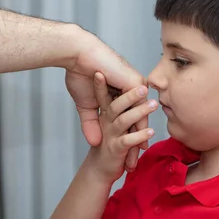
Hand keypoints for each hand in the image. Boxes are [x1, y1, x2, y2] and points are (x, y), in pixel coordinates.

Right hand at [65, 28, 147, 170]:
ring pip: (137, 120)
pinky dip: (139, 132)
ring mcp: (131, 89)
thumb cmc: (79, 73)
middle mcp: (128, 91)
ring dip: (138, 139)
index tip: (128, 155)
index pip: (126, 118)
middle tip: (133, 164)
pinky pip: (138, 113)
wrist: (77, 54)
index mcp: (118, 92)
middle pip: (135, 121)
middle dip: (134, 144)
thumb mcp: (86, 103)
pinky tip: (141, 146)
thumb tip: (93, 141)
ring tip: (139, 157)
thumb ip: (90, 121)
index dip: (128, 136)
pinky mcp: (131, 88)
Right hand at [84, 72, 157, 183]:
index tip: (110, 75)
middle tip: (144, 87)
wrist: (96, 171)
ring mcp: (110, 134)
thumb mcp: (104, 124)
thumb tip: (123, 95)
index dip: (105, 85)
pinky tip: (150, 132)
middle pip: (118, 105)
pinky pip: (128, 140)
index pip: (104, 96)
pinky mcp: (115, 147)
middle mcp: (106, 122)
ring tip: (153, 106)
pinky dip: (139, 135)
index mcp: (105, 113)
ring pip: (124, 120)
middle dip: (132, 96)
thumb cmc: (101, 147)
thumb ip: (112, 109)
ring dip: (139, 113)